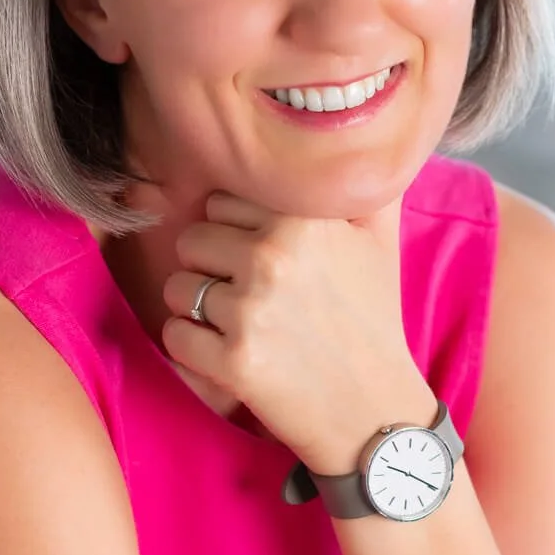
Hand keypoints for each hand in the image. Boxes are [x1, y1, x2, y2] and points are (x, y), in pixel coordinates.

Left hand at [159, 191, 433, 470]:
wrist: (377, 414)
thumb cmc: (374, 325)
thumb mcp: (380, 244)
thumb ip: (359, 186)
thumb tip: (352, 140)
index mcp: (303, 220)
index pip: (222, 202)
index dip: (235, 233)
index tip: (261, 261)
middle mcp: (273, 257)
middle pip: (191, 240)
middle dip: (209, 268)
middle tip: (245, 297)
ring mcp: (250, 311)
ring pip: (177, 288)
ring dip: (196, 310)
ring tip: (238, 328)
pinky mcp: (233, 361)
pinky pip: (174, 336)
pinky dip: (191, 349)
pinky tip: (226, 356)